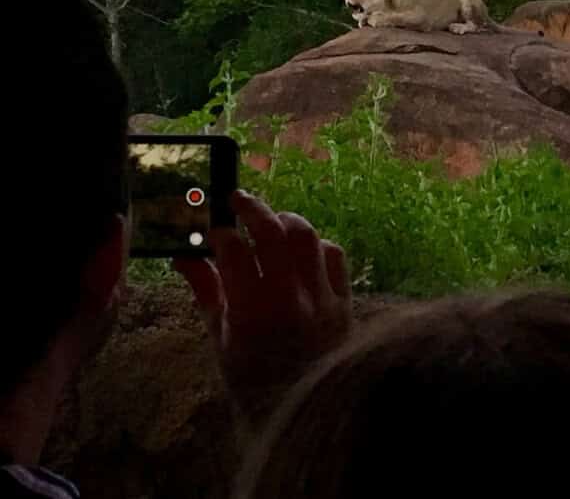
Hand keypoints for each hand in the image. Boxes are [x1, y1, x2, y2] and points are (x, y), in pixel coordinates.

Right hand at [175, 191, 351, 424]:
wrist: (301, 410)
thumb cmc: (252, 380)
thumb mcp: (221, 340)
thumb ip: (206, 292)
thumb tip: (183, 258)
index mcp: (250, 312)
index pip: (234, 252)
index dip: (220, 233)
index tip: (213, 229)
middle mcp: (288, 299)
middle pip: (273, 233)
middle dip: (253, 208)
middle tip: (238, 199)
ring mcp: (321, 298)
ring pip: (307, 237)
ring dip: (287, 220)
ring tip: (271, 219)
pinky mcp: (344, 301)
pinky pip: (334, 256)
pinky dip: (317, 244)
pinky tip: (302, 247)